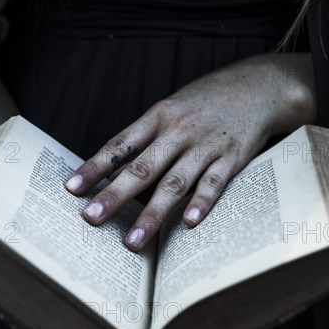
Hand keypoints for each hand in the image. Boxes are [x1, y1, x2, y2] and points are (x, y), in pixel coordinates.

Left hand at [65, 52, 315, 251]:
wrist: (256, 86)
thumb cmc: (204, 101)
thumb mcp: (170, 109)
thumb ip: (145, 138)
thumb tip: (115, 172)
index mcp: (158, 117)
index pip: (120, 145)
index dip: (95, 167)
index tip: (72, 188)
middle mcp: (179, 131)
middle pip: (142, 168)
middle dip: (115, 195)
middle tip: (91, 218)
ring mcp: (206, 145)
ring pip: (174, 182)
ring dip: (152, 214)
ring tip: (133, 242)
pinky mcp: (232, 157)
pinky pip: (215, 183)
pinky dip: (201, 203)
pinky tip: (188, 223)